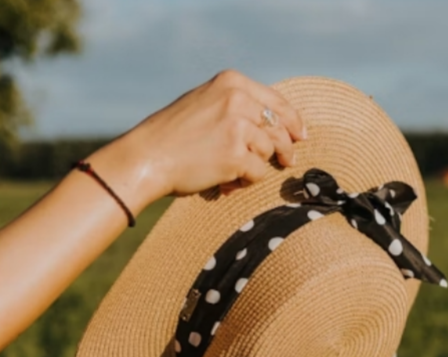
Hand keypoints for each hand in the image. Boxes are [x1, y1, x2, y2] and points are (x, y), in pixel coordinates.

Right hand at [89, 70, 306, 211]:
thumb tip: (273, 121)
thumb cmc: (173, 135)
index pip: (276, 101)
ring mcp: (238, 126)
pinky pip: (257, 173)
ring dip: (256, 167)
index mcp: (231, 82)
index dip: (292, 121)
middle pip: (279, 127)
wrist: (147, 157)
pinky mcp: (236, 155)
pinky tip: (226, 183)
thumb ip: (236, 105)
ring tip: (234, 175)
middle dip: (287, 148)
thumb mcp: (205, 103)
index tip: (300, 135)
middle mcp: (238, 99)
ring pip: (269, 151)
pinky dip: (245, 182)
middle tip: (288, 161)